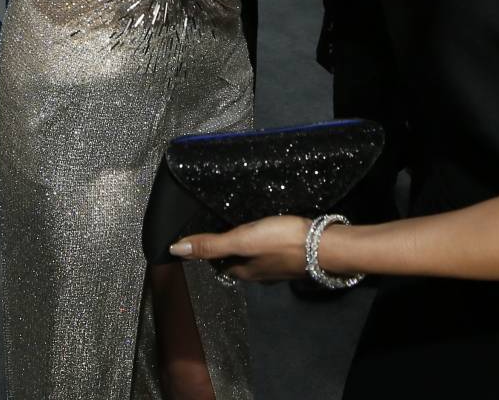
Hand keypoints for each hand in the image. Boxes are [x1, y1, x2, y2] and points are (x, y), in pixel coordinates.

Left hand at [170, 215, 315, 282]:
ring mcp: (276, 268)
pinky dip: (264, 242)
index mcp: (242, 271)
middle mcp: (257, 274)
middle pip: (235, 261)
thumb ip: (210, 244)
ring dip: (246, 245)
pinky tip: (269, 231)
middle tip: (219, 225)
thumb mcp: (241, 240)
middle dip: (226, 248)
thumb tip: (174, 250)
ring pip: (253, 257)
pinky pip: (270, 251)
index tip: (200, 233)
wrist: (324, 245)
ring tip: (242, 226)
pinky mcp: (292, 257)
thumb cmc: (280, 241)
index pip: (216, 263)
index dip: (207, 250)